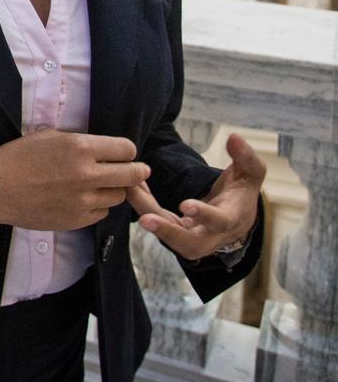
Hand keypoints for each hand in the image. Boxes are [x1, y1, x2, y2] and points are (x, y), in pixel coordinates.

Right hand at [0, 129, 150, 230]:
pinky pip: (102, 212)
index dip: (127, 151)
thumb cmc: (19, 157)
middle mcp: (87, 174)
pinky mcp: (78, 220)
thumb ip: (80, 141)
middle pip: (132, 175)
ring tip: (99, 185)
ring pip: (118, 196)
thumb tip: (105, 148)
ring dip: (113, 189)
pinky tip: (82, 198)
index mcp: (80, 147)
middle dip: (137, 172)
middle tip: (137, 171)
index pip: (127, 149)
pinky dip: (97, 205)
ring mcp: (84, 200)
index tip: (124, 154)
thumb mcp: (49, 136)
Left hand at [128, 132, 264, 260]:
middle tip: (145, 219)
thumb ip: (245, 157)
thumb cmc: (242, 192)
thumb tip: (235, 137)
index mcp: (231, 219)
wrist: (236, 216)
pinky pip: (159, 222)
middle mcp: (212, 235)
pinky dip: (144, 205)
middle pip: (190, 244)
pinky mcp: (177, 233)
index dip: (204, 214)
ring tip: (130, 190)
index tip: (186, 205)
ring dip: (147, 214)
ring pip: (168, 235)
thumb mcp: (251, 173)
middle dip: (167, 231)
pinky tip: (133, 186)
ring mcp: (193, 237)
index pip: (219, 221)